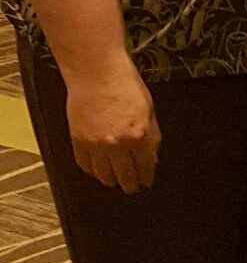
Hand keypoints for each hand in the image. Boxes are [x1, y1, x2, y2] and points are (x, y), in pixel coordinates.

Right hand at [64, 55, 159, 192]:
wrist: (97, 73)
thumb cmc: (126, 84)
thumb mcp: (149, 108)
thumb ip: (151, 134)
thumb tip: (151, 155)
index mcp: (139, 134)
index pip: (145, 165)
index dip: (147, 176)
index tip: (147, 182)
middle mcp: (118, 144)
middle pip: (125, 175)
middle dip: (130, 185)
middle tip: (132, 189)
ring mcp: (96, 145)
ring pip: (104, 174)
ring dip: (110, 181)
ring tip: (114, 183)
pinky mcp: (78, 142)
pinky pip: (85, 165)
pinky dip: (92, 171)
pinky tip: (97, 172)